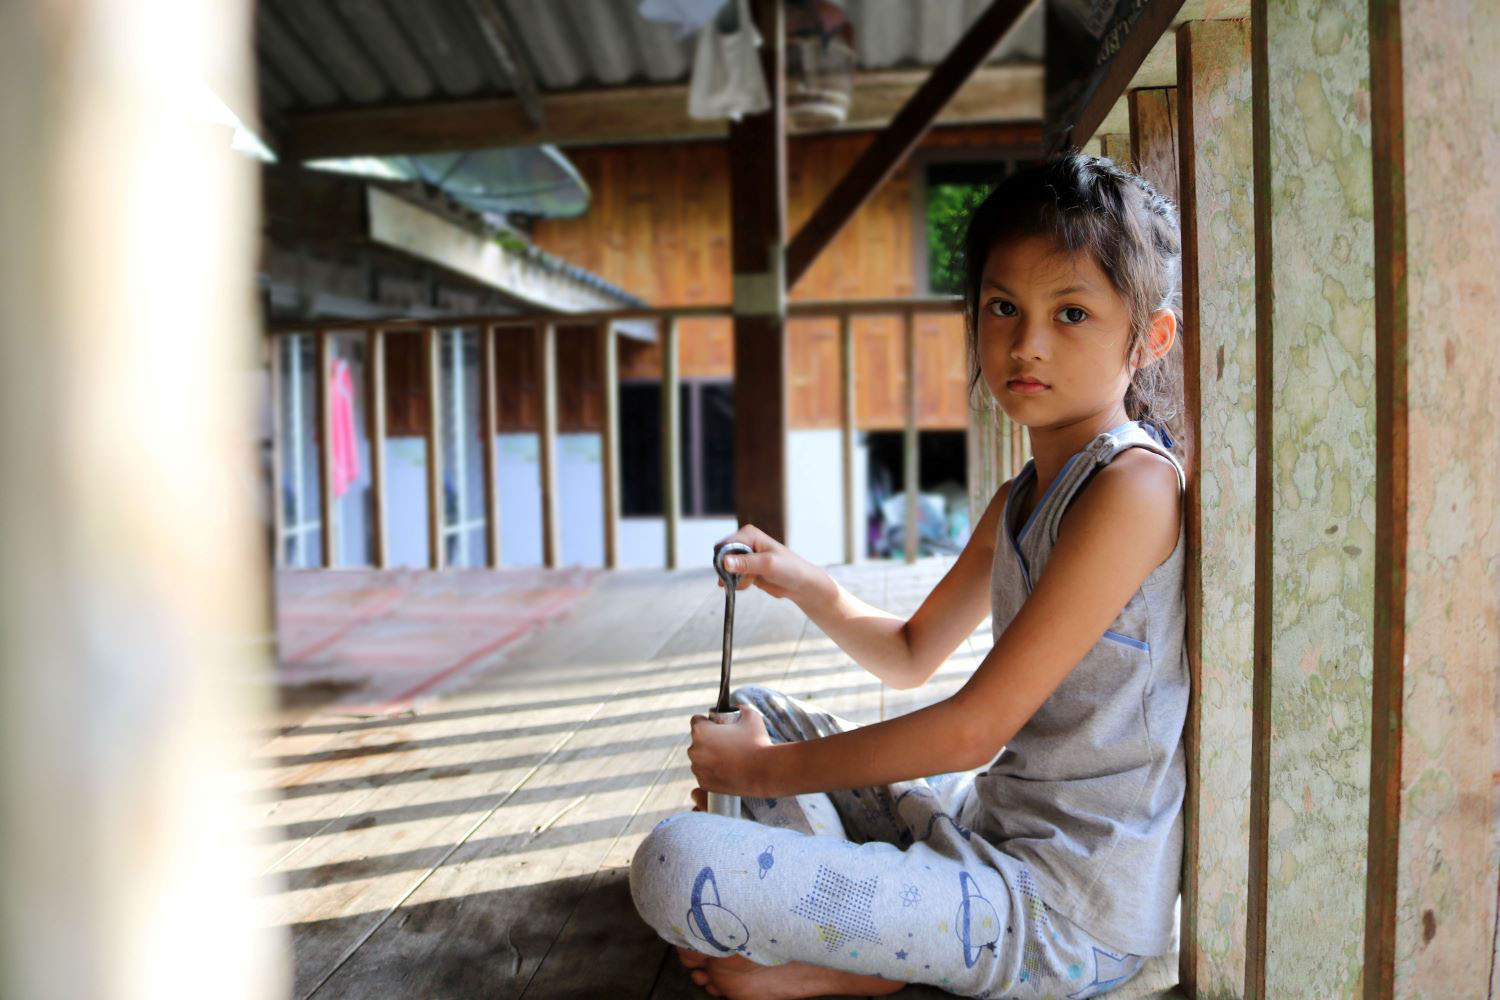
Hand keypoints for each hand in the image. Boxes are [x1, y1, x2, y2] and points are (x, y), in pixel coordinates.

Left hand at [687, 704, 774, 797]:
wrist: (765, 771)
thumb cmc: (757, 742)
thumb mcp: (750, 716)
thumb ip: (740, 708)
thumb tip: (737, 709)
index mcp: (700, 731)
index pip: (696, 720)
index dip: (708, 722)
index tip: (718, 727)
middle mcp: (694, 750)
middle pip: (697, 741)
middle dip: (708, 741)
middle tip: (727, 743)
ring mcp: (698, 768)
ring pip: (700, 759)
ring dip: (709, 757)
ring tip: (729, 758)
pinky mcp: (704, 783)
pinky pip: (705, 774)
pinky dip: (713, 772)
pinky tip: (728, 769)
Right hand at [714, 524, 834, 606]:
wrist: (800, 584)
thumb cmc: (790, 569)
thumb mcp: (768, 564)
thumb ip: (746, 563)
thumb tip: (725, 562)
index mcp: (749, 534)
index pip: (725, 545)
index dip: (725, 560)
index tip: (731, 572)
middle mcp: (744, 543)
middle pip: (722, 557)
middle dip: (729, 571)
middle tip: (743, 578)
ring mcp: (744, 557)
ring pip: (725, 570)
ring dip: (735, 579)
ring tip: (751, 580)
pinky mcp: (745, 569)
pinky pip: (732, 578)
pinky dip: (738, 584)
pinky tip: (751, 583)